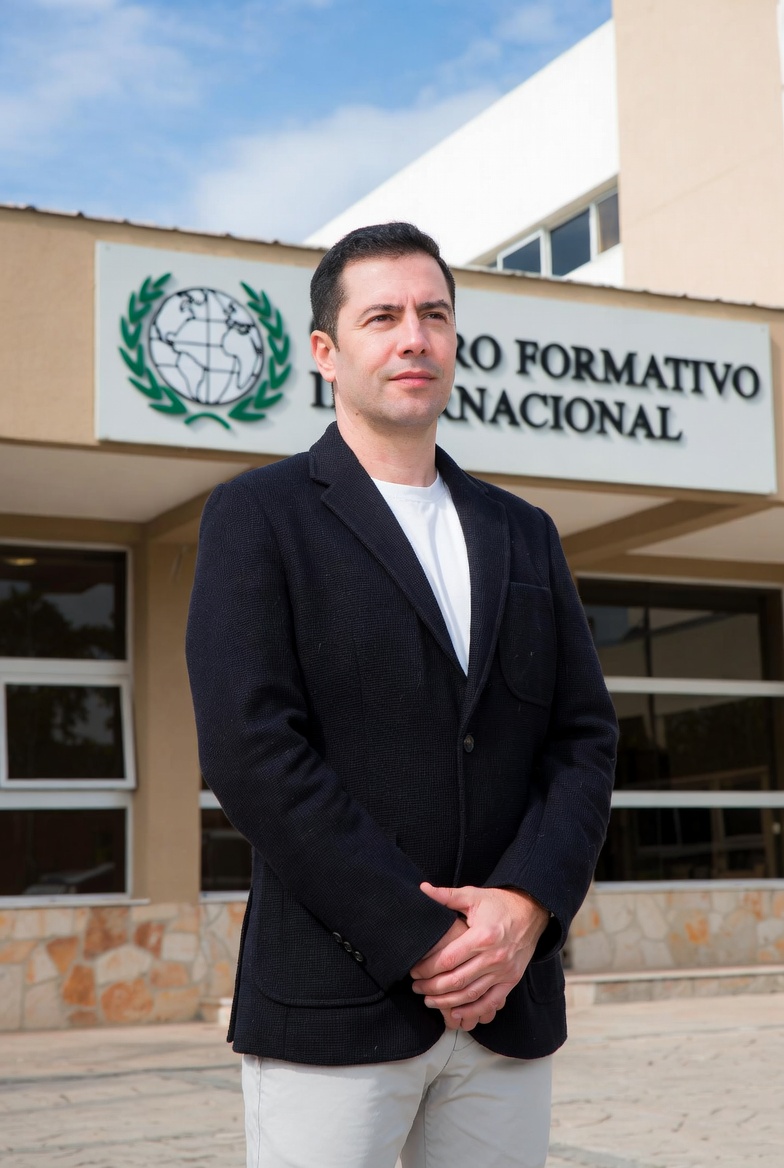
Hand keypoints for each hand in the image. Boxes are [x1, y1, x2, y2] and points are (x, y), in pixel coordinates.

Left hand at [410, 883, 549, 1030]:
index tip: (414, 971)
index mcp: (482, 935)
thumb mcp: (473, 896)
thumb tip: (423, 889)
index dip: (427, 968)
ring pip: (471, 994)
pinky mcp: (512, 979)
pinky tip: (456, 1013)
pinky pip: (490, 1002)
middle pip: (456, 980)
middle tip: (416, 988)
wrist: (532, 911)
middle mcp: (494, 956)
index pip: (448, 959)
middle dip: (432, 988)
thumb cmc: (500, 903)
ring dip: (447, 1002)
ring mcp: (504, 971)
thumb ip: (447, 896)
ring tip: (429, 1001)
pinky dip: (473, 1011)